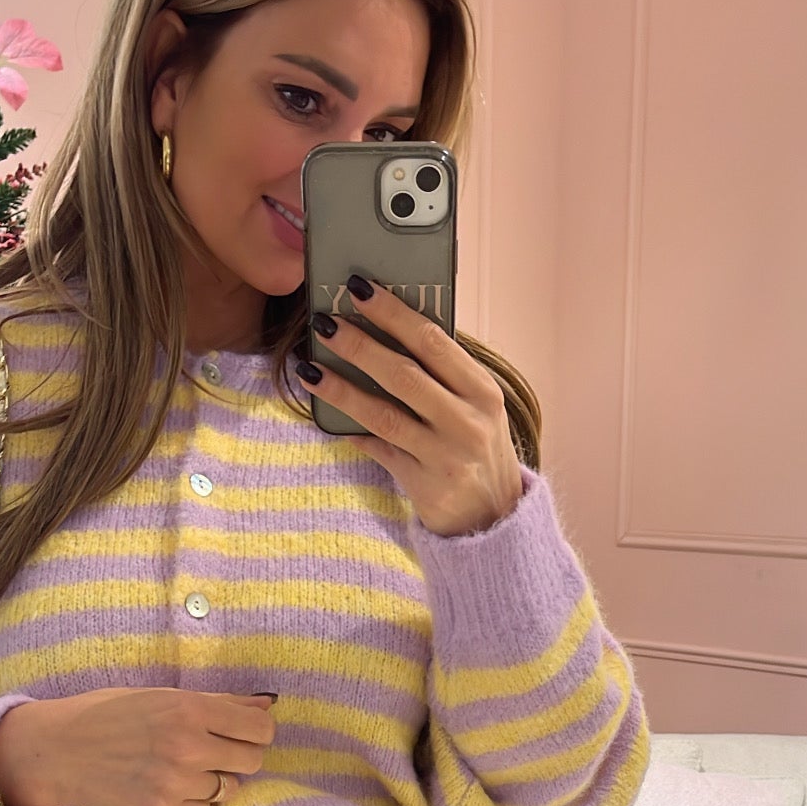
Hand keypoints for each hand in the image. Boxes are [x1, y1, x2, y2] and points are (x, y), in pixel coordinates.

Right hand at [0, 689, 276, 805]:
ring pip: (229, 788)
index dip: (256, 731)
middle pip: (252, 760)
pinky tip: (166, 785)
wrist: (57, 752)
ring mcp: (176, 782)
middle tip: (214, 751)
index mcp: (189, 709)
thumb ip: (218, 702)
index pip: (259, 729)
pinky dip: (192, 800)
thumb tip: (267, 704)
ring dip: (214, 779)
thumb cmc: (106, 715)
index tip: (242, 733)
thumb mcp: (161, 696)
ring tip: (181, 767)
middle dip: (239, 756)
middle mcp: (188, 746)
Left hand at [299, 276, 523, 536]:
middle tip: (325, 323)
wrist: (496, 516)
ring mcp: (447, 455)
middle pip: (403, 374)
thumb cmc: (477, 448)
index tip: (359, 288)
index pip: (432, 340)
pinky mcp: (427, 486)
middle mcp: (468, 420)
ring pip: (384, 415)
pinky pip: (381, 452)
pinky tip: (328, 420)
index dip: (393, 312)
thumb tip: (385, 333)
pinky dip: (354, 434)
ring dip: (342, 389)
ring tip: (310, 369)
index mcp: (482, 389)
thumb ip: (442, 375)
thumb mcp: (476, 407)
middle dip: (359, 345)